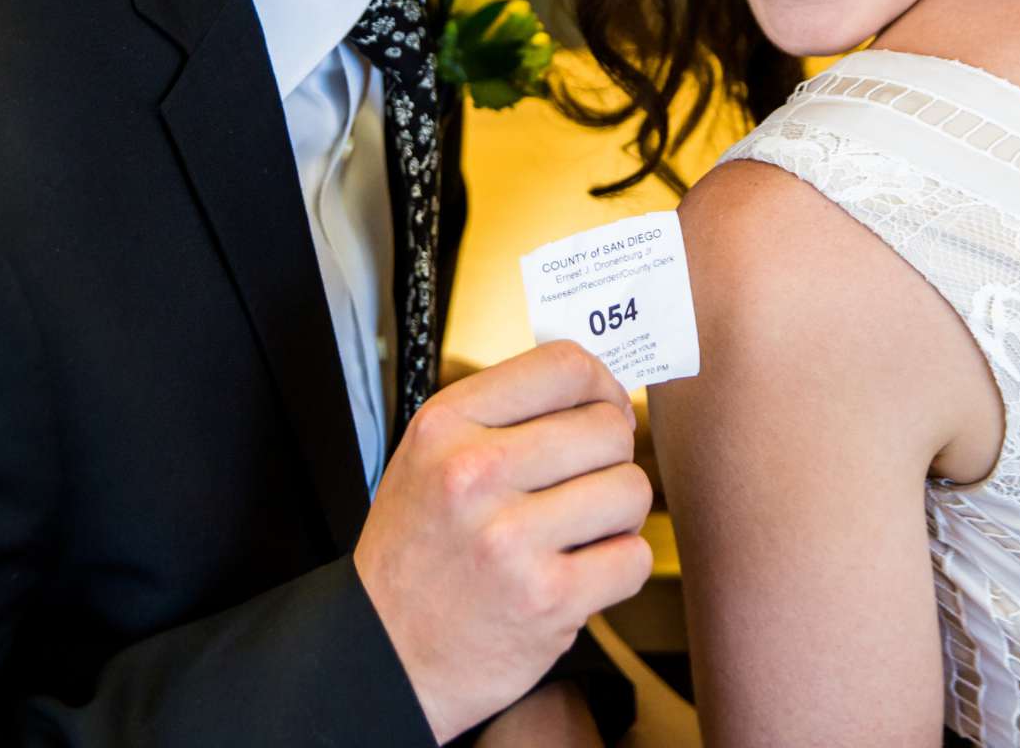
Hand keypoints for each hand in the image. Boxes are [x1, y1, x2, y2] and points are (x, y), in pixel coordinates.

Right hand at [356, 341, 654, 742]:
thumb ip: (502, 413)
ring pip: (631, 490)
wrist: (385, 654)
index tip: (602, 408)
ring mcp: (511, 539)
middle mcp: (474, 474)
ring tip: (579, 531)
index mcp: (446, 426)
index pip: (563, 366)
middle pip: (608, 429)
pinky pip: (634, 558)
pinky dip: (618, 568)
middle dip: (612, 457)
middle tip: (586, 483)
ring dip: (618, 514)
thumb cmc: (418, 550)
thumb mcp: (430, 457)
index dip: (601, 385)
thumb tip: (598, 385)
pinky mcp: (547, 599)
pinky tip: (579, 573)